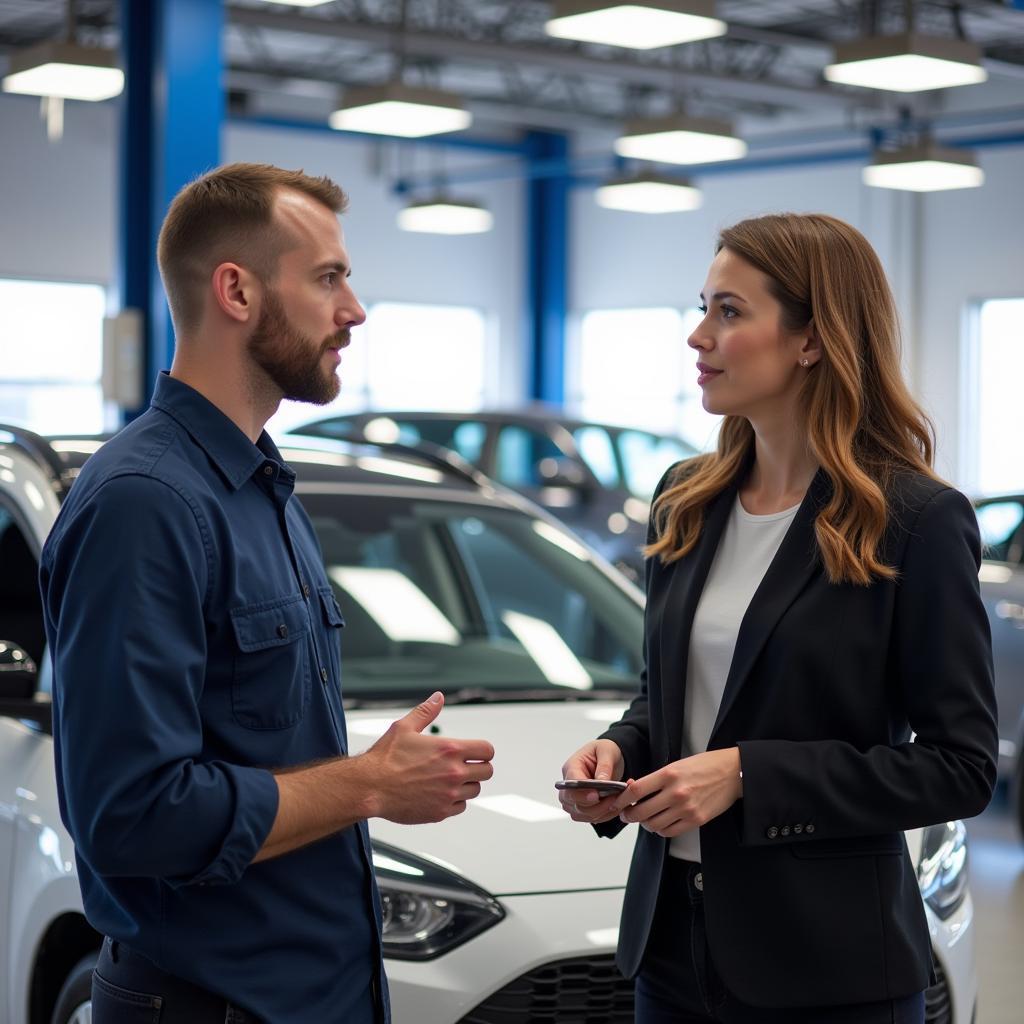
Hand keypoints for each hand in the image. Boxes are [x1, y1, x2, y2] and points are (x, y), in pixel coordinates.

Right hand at [360, 692, 494, 824]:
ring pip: (474, 790)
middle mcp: (453, 773)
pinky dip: (455, 801)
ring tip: (448, 779)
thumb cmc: (385, 758)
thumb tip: (438, 697)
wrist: (370, 787)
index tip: (475, 752)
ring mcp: (448, 795)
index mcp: (450, 750)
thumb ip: (426, 711)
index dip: (483, 750)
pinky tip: (440, 793)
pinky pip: (461, 807)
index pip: (487, 750)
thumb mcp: (405, 727)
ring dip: (466, 784)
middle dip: (478, 767)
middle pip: (487, 772)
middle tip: (464, 765)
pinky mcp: (440, 812)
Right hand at [558, 739, 624, 824]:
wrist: (608, 757)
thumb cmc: (604, 751)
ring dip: (600, 812)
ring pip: (580, 814)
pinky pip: (589, 818)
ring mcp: (573, 797)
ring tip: (616, 801)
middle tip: (613, 799)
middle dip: (594, 806)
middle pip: (573, 803)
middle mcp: (569, 784)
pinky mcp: (582, 806)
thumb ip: (604, 766)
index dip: (582, 793)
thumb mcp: (607, 751)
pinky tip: (614, 806)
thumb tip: (601, 781)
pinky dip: (603, 815)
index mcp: (572, 767)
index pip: (570, 784)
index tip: (596, 795)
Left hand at [608, 748, 741, 837]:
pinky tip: (660, 823)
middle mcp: (676, 792)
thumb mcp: (676, 765)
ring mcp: (686, 808)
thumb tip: (634, 790)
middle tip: (626, 814)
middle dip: (629, 815)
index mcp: (668, 773)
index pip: (636, 790)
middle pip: (641, 811)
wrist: (733, 772)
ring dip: (645, 824)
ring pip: (654, 825)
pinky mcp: (696, 820)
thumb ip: (656, 779)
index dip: (621, 799)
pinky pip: (670, 832)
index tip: (617, 802)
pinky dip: (661, 830)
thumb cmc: (704, 765)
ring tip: (645, 818)